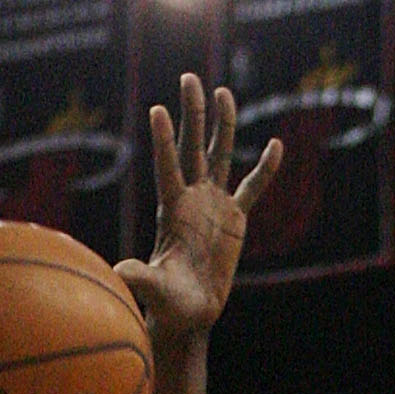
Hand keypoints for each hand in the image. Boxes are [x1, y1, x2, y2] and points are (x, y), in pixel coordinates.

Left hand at [117, 74, 282, 346]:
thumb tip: (118, 273)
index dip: (164, 142)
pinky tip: (276, 145)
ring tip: (222, 92)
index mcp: (172, 210)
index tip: (158, 110)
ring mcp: (213, 205)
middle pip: (192, 147)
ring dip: (222, 125)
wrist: (189, 315)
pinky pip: (251, 188)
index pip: (167, 168)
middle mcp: (192, 199)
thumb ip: (139, 277)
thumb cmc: (168, 305)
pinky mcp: (234, 219)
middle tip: (189, 78)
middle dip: (192, 114)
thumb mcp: (154, 291)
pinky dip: (264, 169)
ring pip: (219, 156)